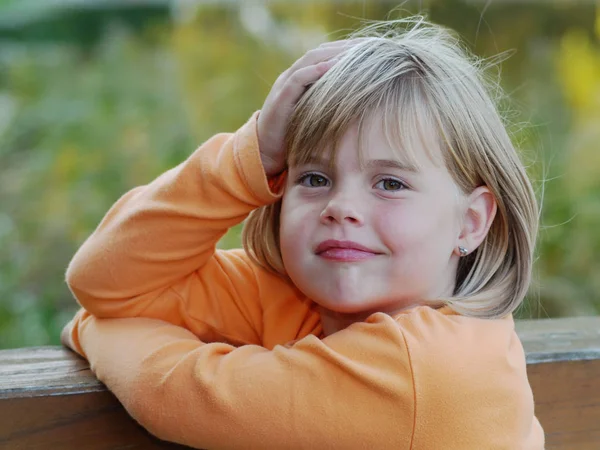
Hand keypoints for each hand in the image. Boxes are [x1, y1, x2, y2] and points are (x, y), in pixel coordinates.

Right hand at [257, 39, 362, 176]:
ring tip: (357, 51)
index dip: (349, 49)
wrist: (267, 153)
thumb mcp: (319, 118)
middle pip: (322, 52)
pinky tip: (334, 67)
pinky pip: (298, 78)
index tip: (374, 48)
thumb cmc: (295, 137)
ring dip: (334, 54)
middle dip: (346, 47)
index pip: (328, 55)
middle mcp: (294, 76)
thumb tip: (364, 104)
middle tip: (371, 44)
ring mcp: (285, 84)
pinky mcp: (280, 97)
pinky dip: (315, 70)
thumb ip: (334, 106)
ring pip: (311, 59)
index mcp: (304, 79)